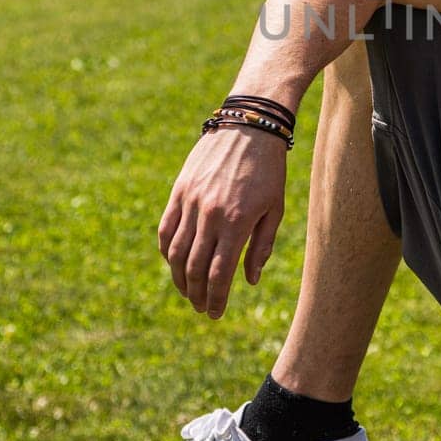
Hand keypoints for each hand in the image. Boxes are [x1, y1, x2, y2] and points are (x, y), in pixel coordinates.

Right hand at [158, 127, 286, 317]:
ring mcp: (191, 201)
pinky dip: (166, 250)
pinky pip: (166, 227)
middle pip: (194, 267)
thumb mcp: (275, 209)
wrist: (249, 126)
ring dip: (178, 277)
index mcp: (238, 222)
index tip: (215, 314)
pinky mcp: (179, 190)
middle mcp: (211, 214)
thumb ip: (261, 246)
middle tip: (202, 308)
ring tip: (188, 291)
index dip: (215, 298)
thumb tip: (248, 281)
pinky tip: (174, 262)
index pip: (218, 273)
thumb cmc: (269, 170)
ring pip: (175, 251)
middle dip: (197, 294)